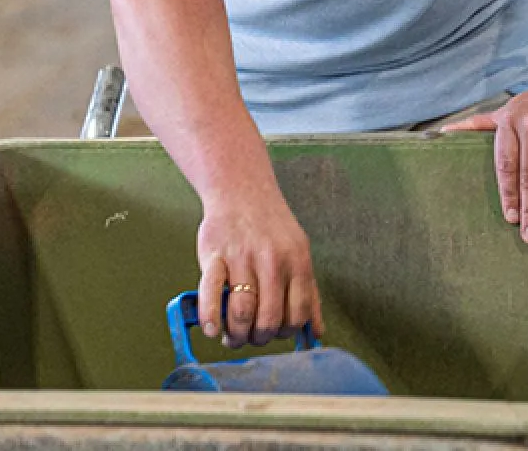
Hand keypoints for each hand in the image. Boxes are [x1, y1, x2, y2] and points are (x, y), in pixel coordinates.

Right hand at [195, 188, 322, 348]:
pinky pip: (211, 293)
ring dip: (236, 334)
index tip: (275, 333)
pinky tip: (211, 329)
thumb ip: (308, 293)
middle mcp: (272, 260)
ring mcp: (242, 258)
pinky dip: (210, 317)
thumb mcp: (299, 253)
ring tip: (232, 336)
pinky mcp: (214, 255)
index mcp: (297, 261)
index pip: (297, 314)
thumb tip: (316, 334)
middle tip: (250, 337)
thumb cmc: (271, 226)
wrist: (241, 189)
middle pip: (269, 319)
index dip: (285, 332)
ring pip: (242, 312)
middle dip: (259, 338)